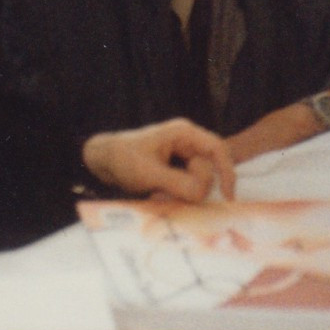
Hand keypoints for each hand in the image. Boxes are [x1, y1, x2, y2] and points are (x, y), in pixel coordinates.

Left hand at [82, 118, 235, 201]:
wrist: (102, 160)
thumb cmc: (122, 159)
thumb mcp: (148, 172)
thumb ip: (178, 183)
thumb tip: (202, 194)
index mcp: (183, 133)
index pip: (217, 149)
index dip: (226, 172)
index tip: (227, 196)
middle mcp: (187, 142)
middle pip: (210, 168)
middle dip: (197, 186)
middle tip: (169, 193)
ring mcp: (183, 155)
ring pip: (201, 179)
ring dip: (187, 191)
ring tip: (160, 194)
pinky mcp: (178, 168)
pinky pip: (190, 184)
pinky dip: (181, 193)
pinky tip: (161, 195)